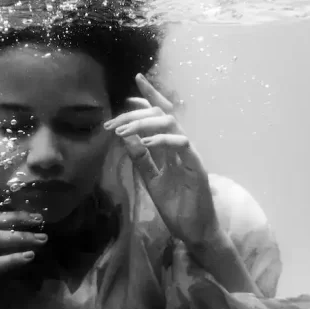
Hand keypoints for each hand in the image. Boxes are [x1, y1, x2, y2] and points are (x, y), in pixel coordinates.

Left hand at [104, 74, 217, 246]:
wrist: (192, 228)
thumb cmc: (175, 203)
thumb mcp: (150, 178)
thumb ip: (141, 157)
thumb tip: (125, 136)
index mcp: (169, 145)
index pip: (160, 114)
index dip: (150, 95)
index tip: (136, 80)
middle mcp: (180, 144)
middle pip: (161, 114)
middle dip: (134, 114)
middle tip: (112, 124)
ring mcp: (189, 152)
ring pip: (170, 123)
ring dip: (144, 124)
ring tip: (122, 132)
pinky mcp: (196, 164)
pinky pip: (182, 143)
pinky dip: (162, 140)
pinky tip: (145, 143)